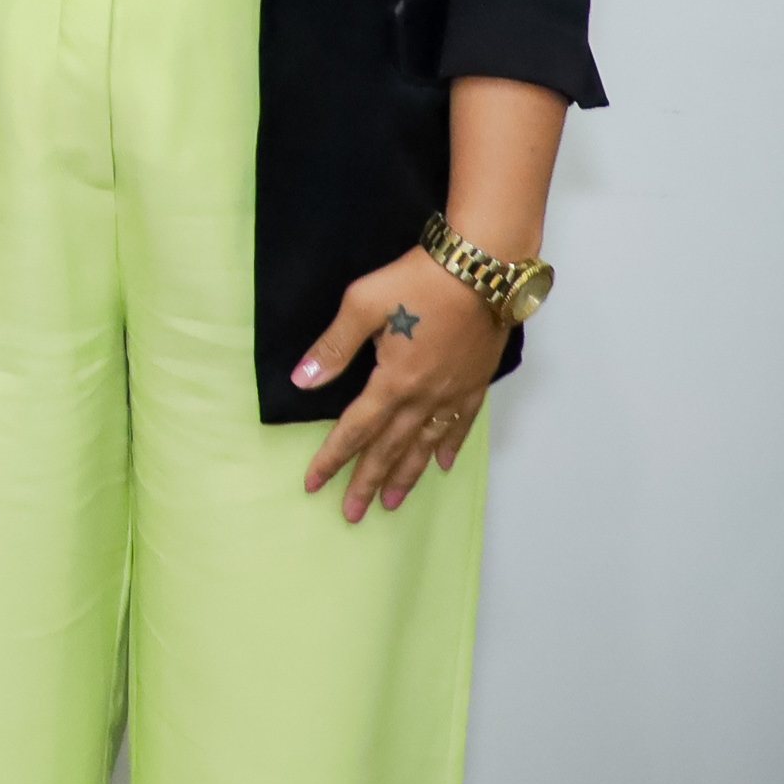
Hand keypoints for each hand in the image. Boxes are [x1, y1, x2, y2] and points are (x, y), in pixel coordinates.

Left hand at [296, 245, 505, 522]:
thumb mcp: (362, 304)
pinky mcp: (475, 381)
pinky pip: (460, 424)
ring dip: (406, 476)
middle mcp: (424, 397)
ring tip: (392, 504)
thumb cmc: (418, 280)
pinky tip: (441, 464)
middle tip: (351, 514)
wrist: (480, 269)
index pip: (355, 430)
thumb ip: (334, 347)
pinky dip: (448, 446)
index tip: (314, 484)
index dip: (333, 458)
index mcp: (393, 381)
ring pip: (425, 446)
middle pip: (390, 449)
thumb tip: (302, 381)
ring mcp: (454, 392)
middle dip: (368, 482)